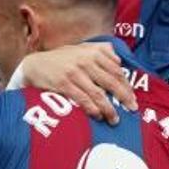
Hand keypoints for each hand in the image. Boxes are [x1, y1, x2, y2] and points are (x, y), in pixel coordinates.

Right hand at [20, 43, 137, 124]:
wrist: (35, 64)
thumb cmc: (61, 58)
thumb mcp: (81, 48)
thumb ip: (100, 51)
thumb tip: (120, 62)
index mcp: (93, 51)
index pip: (116, 69)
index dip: (126, 84)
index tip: (132, 97)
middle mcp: (85, 60)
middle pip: (111, 81)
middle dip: (123, 97)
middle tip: (132, 109)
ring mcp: (75, 72)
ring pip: (98, 93)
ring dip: (109, 108)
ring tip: (115, 119)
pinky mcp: (64, 84)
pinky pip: (83, 99)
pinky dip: (92, 109)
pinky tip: (98, 116)